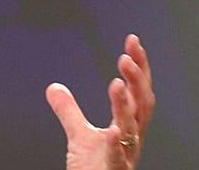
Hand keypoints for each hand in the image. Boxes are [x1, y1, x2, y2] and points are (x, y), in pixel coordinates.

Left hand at [46, 34, 154, 169]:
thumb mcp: (80, 137)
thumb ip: (69, 112)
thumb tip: (55, 88)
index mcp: (128, 129)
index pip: (138, 92)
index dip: (139, 68)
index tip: (133, 42)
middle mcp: (131, 140)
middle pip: (143, 105)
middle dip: (139, 79)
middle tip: (127, 54)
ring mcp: (124, 154)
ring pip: (132, 128)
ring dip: (126, 105)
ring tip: (118, 82)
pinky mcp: (113, 169)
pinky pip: (117, 156)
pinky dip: (116, 143)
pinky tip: (113, 131)